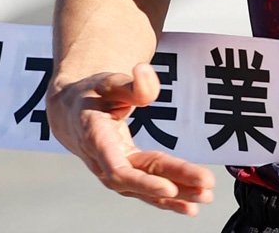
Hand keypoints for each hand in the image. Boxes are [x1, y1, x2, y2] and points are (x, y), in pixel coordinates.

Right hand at [48, 62, 215, 215]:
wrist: (72, 113)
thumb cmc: (91, 94)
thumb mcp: (107, 82)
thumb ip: (130, 84)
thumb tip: (144, 73)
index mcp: (95, 138)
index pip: (118, 169)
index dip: (143, 182)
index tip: (170, 188)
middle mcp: (103, 162)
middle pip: (140, 180)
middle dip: (174, 186)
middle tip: (206, 188)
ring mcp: (115, 171)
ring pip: (146, 188)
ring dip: (177, 196)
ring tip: (206, 197)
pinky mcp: (127, 174)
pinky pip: (148, 189)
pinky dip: (170, 199)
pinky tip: (192, 205)